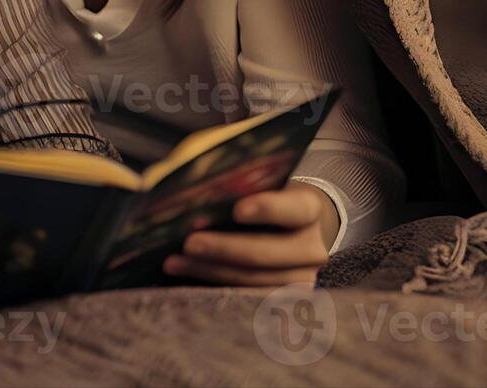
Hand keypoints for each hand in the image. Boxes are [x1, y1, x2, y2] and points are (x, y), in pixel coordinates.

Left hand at [163, 181, 337, 285]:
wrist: (296, 229)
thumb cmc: (267, 199)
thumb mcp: (262, 186)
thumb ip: (237, 187)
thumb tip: (193, 192)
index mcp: (309, 209)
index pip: (294, 209)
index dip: (267, 209)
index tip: (236, 210)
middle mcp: (312, 248)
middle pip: (266, 254)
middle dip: (224, 249)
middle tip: (189, 243)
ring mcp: (301, 280)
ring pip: (252, 280)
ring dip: (210, 271)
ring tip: (174, 262)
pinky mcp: (284, 300)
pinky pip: (246, 299)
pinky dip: (214, 288)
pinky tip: (186, 277)